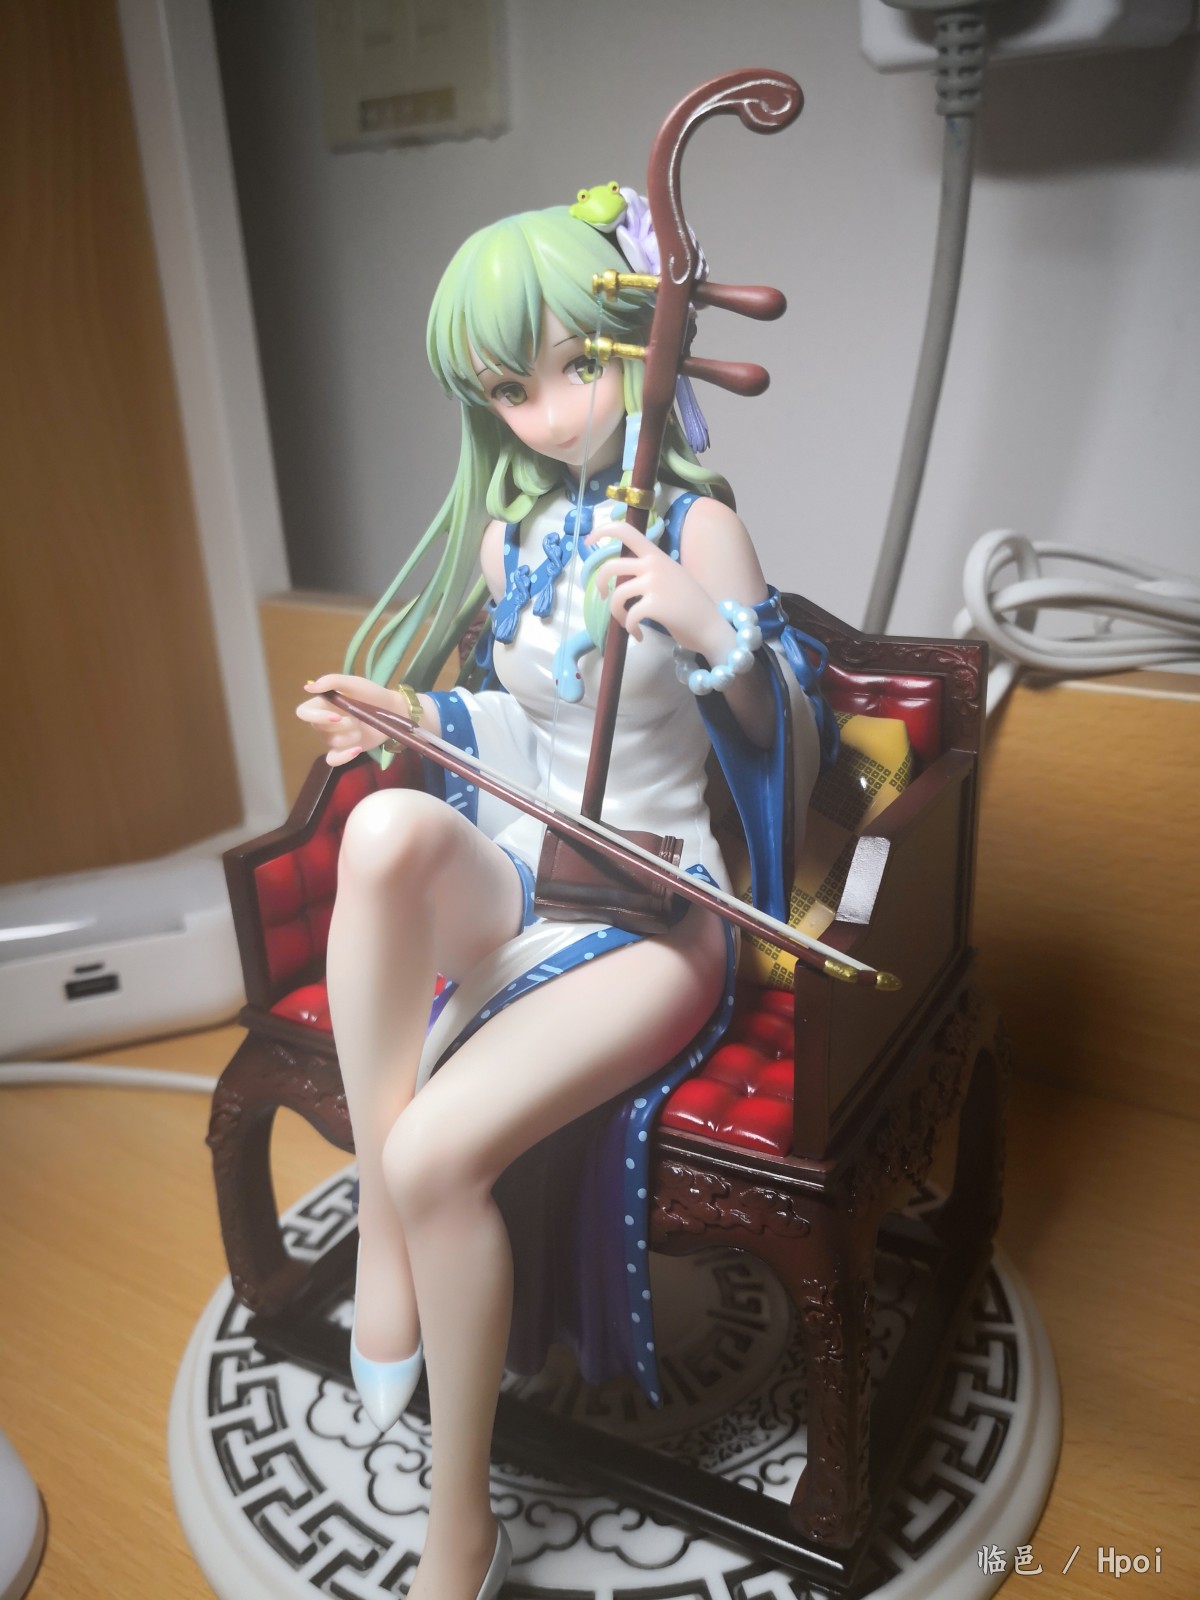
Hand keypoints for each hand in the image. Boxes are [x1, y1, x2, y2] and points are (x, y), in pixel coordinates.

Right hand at [297, 673, 407, 766]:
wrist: (392, 711)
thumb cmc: (371, 694)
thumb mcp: (354, 683)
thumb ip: (332, 681)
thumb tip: (308, 687)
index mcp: (323, 704)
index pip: (303, 712)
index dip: (316, 717)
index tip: (336, 716)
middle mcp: (324, 721)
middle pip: (319, 729)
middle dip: (341, 725)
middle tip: (357, 719)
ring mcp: (334, 737)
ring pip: (330, 742)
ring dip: (349, 736)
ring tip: (362, 728)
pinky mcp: (344, 749)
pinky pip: (332, 760)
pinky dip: (343, 757)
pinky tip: (357, 750)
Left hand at [596, 521, 728, 656]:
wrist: (712, 626)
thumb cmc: (690, 605)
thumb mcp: (671, 576)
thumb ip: (649, 570)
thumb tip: (621, 577)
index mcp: (656, 555)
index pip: (626, 530)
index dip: (602, 531)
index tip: (589, 541)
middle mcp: (654, 565)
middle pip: (610, 566)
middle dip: (598, 583)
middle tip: (601, 596)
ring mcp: (654, 584)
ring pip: (616, 596)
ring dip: (617, 614)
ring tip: (627, 623)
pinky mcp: (655, 605)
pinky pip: (629, 616)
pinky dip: (630, 629)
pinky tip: (639, 636)